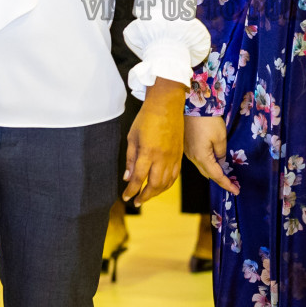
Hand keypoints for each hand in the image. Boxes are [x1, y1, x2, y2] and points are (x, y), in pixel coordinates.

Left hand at [124, 78, 185, 206]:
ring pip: (166, 183)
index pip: (138, 179)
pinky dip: (168, 184)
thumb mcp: (132, 137)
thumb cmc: (146, 118)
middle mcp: (162, 158)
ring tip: (147, 196)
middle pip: (154, 185)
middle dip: (144, 196)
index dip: (131, 191)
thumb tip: (128, 177)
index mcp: (148, 153)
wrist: (166, 105)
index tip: (125, 197)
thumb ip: (131, 159)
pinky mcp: (179, 155)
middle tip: (136, 201)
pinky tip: (161, 186)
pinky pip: (175, 175)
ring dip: (156, 193)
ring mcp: (173, 157)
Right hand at [184, 115, 239, 195]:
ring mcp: (187, 152)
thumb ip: (221, 152)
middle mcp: (192, 158)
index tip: (236, 191)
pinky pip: (197, 159)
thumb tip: (220, 160)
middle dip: (219, 180)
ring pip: (201, 167)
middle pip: (207, 174)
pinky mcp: (186, 145)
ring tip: (224, 173)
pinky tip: (213, 160)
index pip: (216, 176)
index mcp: (201, 157)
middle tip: (232, 183)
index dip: (227, 184)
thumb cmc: (207, 120)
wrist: (191, 105)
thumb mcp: (220, 137)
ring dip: (212, 171)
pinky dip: (206, 163)